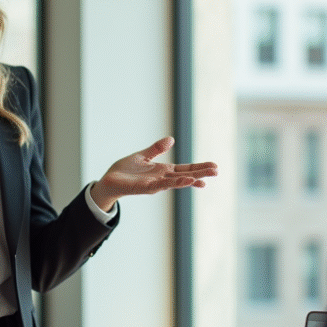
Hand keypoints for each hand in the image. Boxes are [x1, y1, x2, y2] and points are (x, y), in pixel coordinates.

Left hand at [90, 137, 217, 211]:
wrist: (109, 180)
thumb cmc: (125, 170)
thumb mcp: (143, 156)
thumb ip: (156, 149)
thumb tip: (172, 139)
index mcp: (163, 171)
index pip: (185, 169)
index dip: (199, 168)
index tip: (214, 167)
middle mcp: (161, 179)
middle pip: (185, 176)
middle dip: (200, 174)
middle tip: (217, 171)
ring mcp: (154, 184)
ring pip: (175, 182)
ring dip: (188, 181)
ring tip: (203, 179)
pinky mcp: (144, 188)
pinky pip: (160, 186)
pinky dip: (172, 184)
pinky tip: (183, 182)